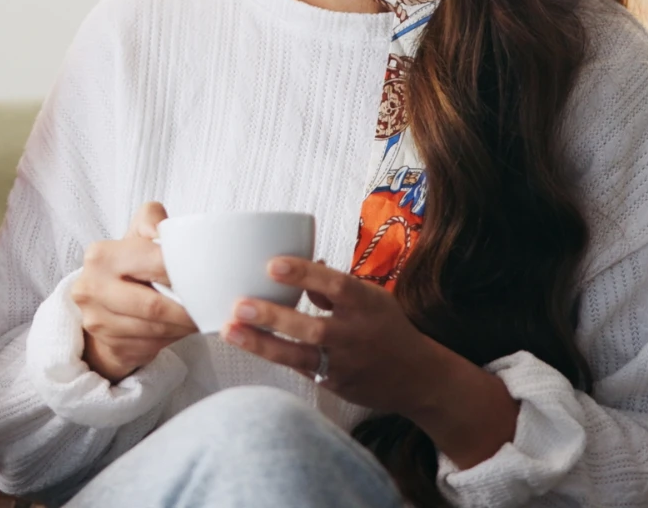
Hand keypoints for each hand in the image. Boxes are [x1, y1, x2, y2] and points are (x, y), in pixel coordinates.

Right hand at [72, 202, 196, 381]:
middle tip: (211, 308)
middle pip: (154, 306)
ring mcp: (96, 319)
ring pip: (155, 329)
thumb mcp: (137, 234)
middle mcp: (91, 287)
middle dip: (187, 311)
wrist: (101, 300)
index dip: (185, 273)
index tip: (209, 280)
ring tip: (200, 318)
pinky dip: (172, 339)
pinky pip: (150, 345)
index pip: (155, 263)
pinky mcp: (108, 343)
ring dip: (183, 327)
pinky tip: (180, 329)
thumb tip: (166, 233)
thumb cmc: (128, 265)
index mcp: (101, 255)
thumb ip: (152, 221)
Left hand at [220, 257, 453, 413]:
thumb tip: (298, 264)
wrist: (418, 377)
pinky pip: (299, 368)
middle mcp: (355, 335)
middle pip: (312, 328)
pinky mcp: (334, 384)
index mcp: (367, 304)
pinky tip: (247, 344)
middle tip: (239, 304)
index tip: (272, 264)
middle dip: (273, 316)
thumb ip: (334, 287)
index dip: (304, 274)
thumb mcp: (371, 298)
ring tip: (230, 330)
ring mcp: (344, 363)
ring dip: (262, 343)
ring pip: (299, 356)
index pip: (335, 285)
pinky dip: (274, 356)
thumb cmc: (386, 327)